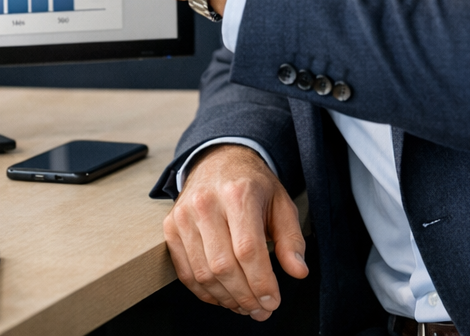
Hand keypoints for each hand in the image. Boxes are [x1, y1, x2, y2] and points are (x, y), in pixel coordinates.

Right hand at [163, 144, 307, 317]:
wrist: (218, 160)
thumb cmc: (251, 184)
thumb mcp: (281, 203)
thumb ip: (291, 239)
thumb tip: (297, 270)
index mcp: (237, 193)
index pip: (248, 250)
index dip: (262, 283)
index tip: (273, 301)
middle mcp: (206, 202)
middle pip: (224, 266)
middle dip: (246, 297)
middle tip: (261, 309)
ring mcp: (184, 214)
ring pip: (203, 273)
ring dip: (226, 299)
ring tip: (244, 305)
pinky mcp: (171, 226)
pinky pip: (185, 272)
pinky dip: (204, 292)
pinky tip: (222, 295)